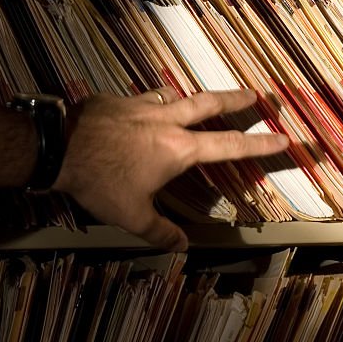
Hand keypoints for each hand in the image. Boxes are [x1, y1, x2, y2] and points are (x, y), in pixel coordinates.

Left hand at [53, 88, 288, 250]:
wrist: (58, 146)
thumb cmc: (100, 182)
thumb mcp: (131, 216)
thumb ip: (160, 232)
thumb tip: (183, 247)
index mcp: (178, 149)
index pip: (229, 146)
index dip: (260, 144)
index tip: (284, 138)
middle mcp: (166, 121)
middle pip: (209, 104)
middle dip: (236, 99)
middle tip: (257, 94)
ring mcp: (141, 105)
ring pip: (176, 96)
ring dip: (191, 99)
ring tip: (196, 102)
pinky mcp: (117, 100)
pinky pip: (142, 99)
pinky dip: (151, 104)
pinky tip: (142, 111)